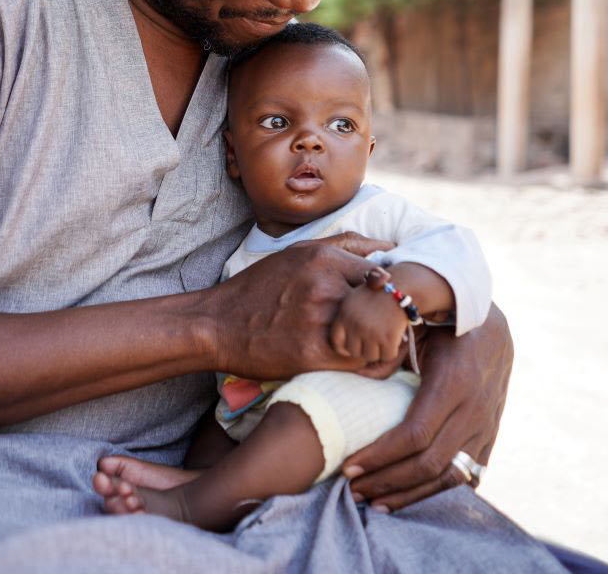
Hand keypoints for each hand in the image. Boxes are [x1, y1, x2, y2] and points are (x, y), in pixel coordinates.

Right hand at [202, 233, 393, 378]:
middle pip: (383, 305)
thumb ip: (346, 244)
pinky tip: (358, 360)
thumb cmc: (260, 287)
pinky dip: (366, 363)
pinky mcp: (313, 355)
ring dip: (380, 342)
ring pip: (375, 335)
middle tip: (389, 327)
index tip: (387, 303)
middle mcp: (324, 286)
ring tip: (374, 344)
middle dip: (390, 318)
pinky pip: (360, 362)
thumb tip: (390, 247)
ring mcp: (319, 321)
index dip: (389, 293)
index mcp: (324, 259)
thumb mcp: (298, 252)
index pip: (383, 274)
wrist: (217, 325)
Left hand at [330, 282, 407, 365]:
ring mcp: (371, 332)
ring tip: (384, 338)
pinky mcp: (388, 338)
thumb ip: (346, 321)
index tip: (355, 346)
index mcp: (343, 314)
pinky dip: (391, 351)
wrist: (401, 286)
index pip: (336, 343)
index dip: (344, 348)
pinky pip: (387, 356)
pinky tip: (394, 339)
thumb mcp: (353, 300)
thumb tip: (344, 351)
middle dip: (363, 349)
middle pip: (354, 352)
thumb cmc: (377, 293)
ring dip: (378, 351)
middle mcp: (355, 325)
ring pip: (371, 356)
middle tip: (373, 340)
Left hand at [340, 303, 512, 511]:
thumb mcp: (416, 325)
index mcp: (453, 383)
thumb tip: (352, 369)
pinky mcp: (491, 435)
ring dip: (410, 495)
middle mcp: (474, 410)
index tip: (348, 467)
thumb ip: (388, 346)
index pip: (415, 435)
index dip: (380, 456)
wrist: (492, 324)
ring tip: (374, 503)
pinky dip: (437, 491)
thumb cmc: (440, 321)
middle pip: (429, 463)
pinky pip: (468, 475)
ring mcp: (487, 426)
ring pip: (449, 477)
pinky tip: (410, 497)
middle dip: (387, 481)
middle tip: (352, 489)